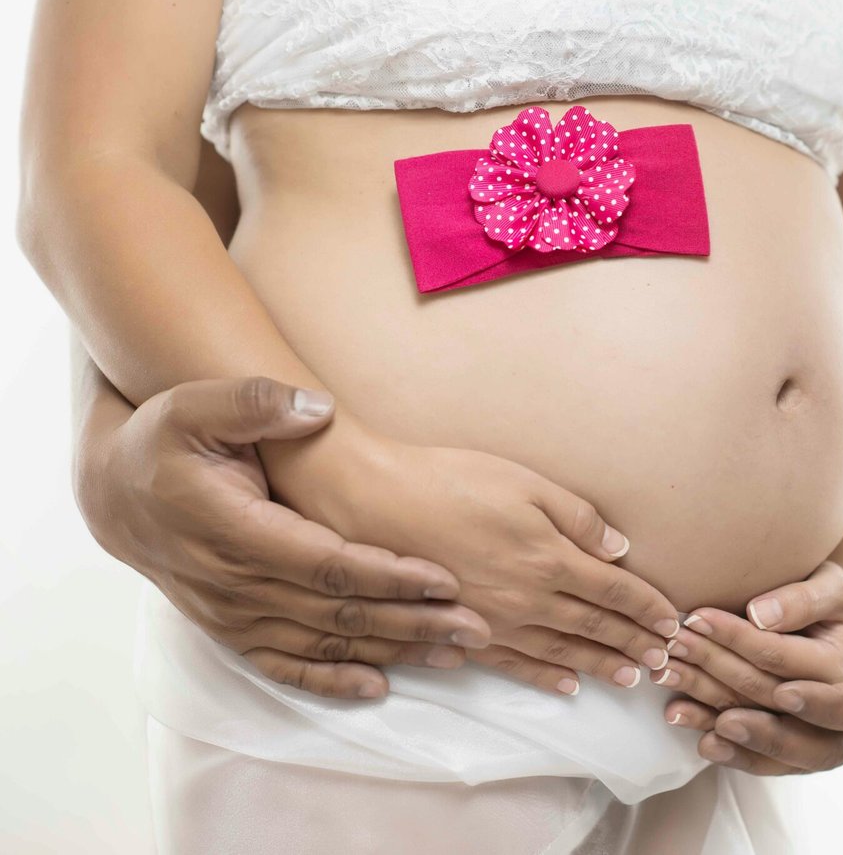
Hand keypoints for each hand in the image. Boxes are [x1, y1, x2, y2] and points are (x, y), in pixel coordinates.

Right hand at [76, 376, 492, 699]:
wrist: (116, 493)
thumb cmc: (165, 442)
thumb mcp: (197, 405)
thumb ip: (256, 401)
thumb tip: (316, 407)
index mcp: (234, 531)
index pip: (326, 565)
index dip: (388, 576)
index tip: (445, 579)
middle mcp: (233, 585)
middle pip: (338, 614)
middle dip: (412, 621)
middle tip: (479, 626)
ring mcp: (231, 615)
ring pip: (323, 645)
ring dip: (392, 652)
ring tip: (456, 652)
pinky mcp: (231, 631)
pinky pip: (284, 667)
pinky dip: (330, 681)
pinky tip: (379, 687)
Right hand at [274, 414, 683, 696]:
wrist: (373, 500)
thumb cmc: (451, 480)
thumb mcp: (526, 483)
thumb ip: (578, 518)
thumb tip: (621, 549)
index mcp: (550, 557)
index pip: (615, 591)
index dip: (648, 608)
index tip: (674, 622)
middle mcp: (528, 597)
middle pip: (596, 626)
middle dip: (635, 643)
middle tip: (667, 661)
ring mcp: (495, 620)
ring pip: (562, 651)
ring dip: (601, 665)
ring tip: (632, 677)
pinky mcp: (463, 629)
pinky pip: (514, 664)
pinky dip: (545, 678)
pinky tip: (566, 687)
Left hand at [664, 545, 842, 773]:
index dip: (825, 704)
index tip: (783, 692)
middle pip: (822, 744)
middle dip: (766, 726)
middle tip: (718, 706)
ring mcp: (842, 731)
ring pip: (792, 755)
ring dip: (739, 739)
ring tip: (686, 715)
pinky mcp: (813, 731)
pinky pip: (774, 753)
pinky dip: (736, 747)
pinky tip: (697, 735)